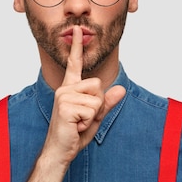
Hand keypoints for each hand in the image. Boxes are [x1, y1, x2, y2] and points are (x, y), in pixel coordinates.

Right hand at [44, 25, 124, 165]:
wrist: (60, 151)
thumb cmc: (75, 134)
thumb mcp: (96, 117)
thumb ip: (107, 103)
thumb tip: (121, 89)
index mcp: (71, 88)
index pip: (74, 64)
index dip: (77, 47)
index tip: (78, 30)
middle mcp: (65, 89)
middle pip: (98, 85)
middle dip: (98, 105)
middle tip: (83, 118)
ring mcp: (64, 96)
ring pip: (97, 99)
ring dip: (93, 115)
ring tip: (78, 123)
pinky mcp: (65, 106)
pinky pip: (93, 110)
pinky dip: (88, 122)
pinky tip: (75, 126)